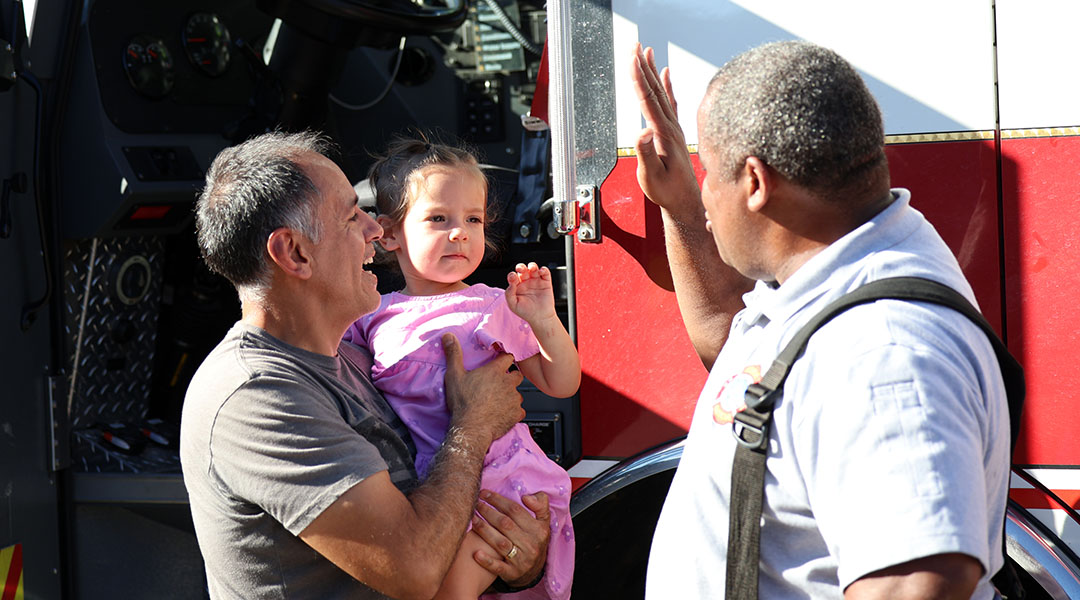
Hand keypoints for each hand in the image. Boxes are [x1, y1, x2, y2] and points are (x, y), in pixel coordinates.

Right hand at [442, 333, 523, 443]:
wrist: (471, 428)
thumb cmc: (463, 403)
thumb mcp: (454, 375)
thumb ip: (454, 354)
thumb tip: (448, 336)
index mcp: (495, 371)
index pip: (507, 357)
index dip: (504, 359)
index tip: (501, 362)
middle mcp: (508, 383)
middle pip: (516, 375)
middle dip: (510, 378)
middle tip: (498, 384)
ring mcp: (514, 399)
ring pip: (518, 394)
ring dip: (511, 396)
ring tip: (498, 401)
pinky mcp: (516, 414)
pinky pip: (519, 410)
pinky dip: (513, 412)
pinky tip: (503, 414)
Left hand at [471, 490, 550, 587]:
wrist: (534, 571)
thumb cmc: (534, 539)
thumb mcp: (544, 521)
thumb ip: (540, 504)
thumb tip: (525, 497)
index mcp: (539, 529)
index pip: (515, 510)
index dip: (498, 500)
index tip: (484, 493)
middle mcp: (531, 544)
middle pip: (505, 524)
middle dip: (488, 512)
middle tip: (476, 504)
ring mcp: (522, 560)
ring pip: (500, 543)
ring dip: (484, 530)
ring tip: (472, 519)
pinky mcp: (512, 573)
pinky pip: (498, 567)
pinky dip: (487, 561)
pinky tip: (476, 553)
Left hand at [505, 262, 556, 323]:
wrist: (540, 318)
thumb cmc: (526, 312)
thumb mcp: (513, 305)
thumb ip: (509, 293)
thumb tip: (510, 283)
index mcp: (517, 286)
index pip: (513, 276)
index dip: (512, 275)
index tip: (513, 278)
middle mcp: (526, 282)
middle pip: (523, 269)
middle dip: (521, 267)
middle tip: (521, 269)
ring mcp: (536, 281)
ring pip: (533, 268)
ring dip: (532, 266)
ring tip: (532, 269)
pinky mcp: (546, 282)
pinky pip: (545, 272)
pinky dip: (544, 269)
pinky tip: (541, 272)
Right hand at [630, 42, 701, 217]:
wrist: (686, 201)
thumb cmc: (668, 192)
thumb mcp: (651, 176)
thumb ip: (647, 153)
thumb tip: (643, 132)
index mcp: (664, 135)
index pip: (648, 100)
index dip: (639, 78)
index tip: (631, 59)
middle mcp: (671, 127)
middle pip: (655, 90)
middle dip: (644, 67)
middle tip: (636, 46)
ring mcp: (674, 128)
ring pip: (661, 92)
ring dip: (653, 70)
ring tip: (646, 51)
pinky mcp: (674, 132)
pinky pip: (670, 102)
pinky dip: (667, 85)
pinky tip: (666, 73)